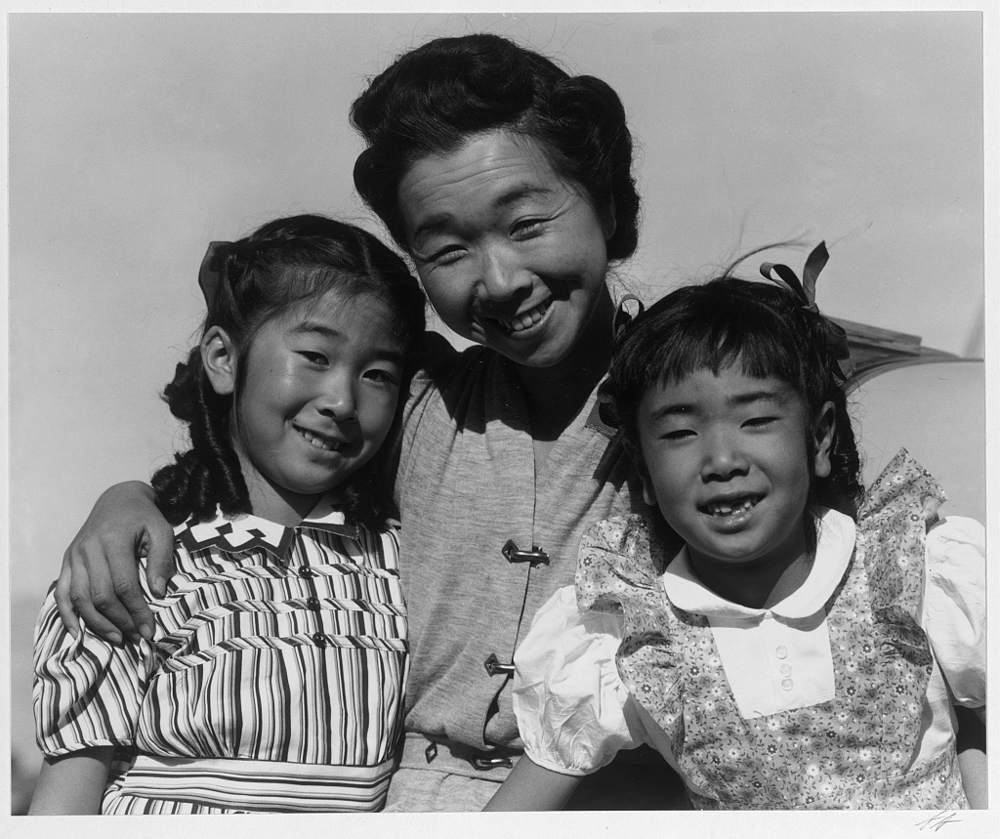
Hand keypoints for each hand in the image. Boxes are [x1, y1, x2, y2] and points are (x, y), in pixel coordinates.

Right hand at [55, 481, 174, 643]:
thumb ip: (162, 559)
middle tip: (138, 636)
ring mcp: (74, 556)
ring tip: (118, 638)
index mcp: (113, 540)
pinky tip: (78, 631)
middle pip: (100, 595)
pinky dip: (67, 614)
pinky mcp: (67, 561)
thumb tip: (157, 592)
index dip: (137, 611)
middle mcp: (88, 549)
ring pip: (80, 598)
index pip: (124, 585)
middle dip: (120, 621)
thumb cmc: (144, 517)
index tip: (150, 629)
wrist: (118, 499)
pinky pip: (62, 592)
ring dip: (97, 623)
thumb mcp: (162, 531)